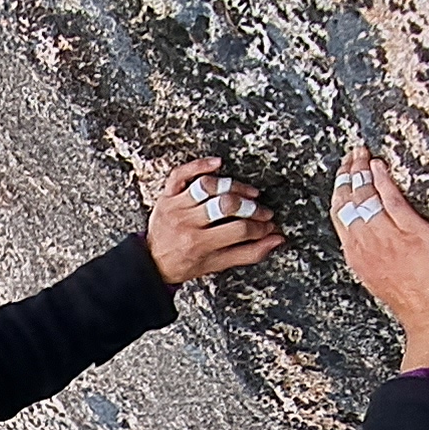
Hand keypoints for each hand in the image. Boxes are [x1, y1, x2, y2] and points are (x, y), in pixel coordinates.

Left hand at [147, 156, 285, 284]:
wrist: (152, 261)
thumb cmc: (185, 263)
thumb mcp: (217, 265)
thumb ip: (248, 253)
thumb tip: (276, 240)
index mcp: (199, 244)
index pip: (238, 230)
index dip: (259, 227)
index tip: (268, 226)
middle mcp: (186, 223)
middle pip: (225, 205)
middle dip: (250, 208)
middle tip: (261, 211)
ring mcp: (176, 206)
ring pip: (207, 186)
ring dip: (233, 186)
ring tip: (248, 193)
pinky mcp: (168, 194)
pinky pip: (181, 174)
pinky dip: (200, 165)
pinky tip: (218, 164)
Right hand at [326, 142, 428, 379]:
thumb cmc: (418, 307)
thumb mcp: (384, 280)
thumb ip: (376, 257)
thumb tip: (373, 240)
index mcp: (359, 257)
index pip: (341, 216)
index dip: (340, 191)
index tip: (343, 174)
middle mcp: (367, 244)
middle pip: (348, 201)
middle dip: (348, 174)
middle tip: (351, 155)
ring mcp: (389, 237)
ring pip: (365, 196)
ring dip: (362, 170)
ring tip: (363, 153)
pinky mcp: (412, 232)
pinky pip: (391, 199)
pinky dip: (382, 179)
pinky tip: (380, 166)